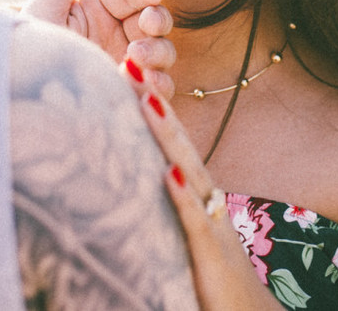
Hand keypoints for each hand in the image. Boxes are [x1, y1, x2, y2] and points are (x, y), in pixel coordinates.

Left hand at [23, 0, 176, 97]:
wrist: (20, 98)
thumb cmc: (28, 49)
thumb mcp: (47, 8)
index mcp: (98, 11)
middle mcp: (115, 37)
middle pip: (155, 22)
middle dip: (157, 20)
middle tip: (148, 24)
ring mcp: (125, 68)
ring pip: (162, 53)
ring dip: (159, 53)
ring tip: (137, 60)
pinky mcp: (129, 99)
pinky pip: (156, 93)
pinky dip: (159, 89)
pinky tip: (147, 88)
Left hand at [129, 80, 283, 310]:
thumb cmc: (212, 278)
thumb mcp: (184, 232)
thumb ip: (167, 204)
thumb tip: (144, 176)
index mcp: (195, 193)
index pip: (169, 141)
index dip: (150, 104)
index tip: (125, 68)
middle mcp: (205, 198)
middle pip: (176, 141)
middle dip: (152, 101)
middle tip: (128, 59)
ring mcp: (211, 223)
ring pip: (186, 169)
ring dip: (165, 133)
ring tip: (142, 96)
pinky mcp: (212, 255)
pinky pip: (196, 221)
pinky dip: (182, 196)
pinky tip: (167, 173)